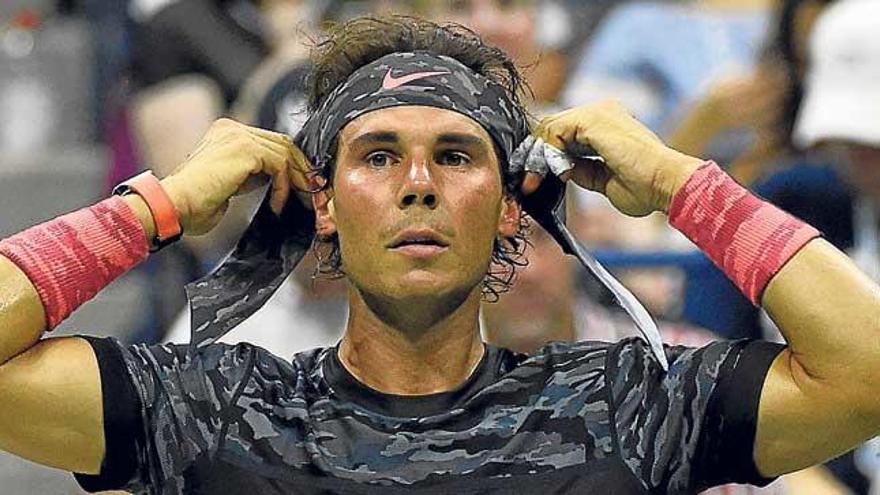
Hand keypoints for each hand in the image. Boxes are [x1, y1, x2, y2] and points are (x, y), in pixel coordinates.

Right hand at [160, 119, 311, 235]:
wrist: (174, 207)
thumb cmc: (197, 205)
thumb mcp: (233, 183)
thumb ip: (254, 173)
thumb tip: (284, 178)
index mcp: (228, 133)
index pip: (273, 143)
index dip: (294, 167)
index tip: (308, 190)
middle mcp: (233, 128)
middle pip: (284, 143)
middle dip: (303, 172)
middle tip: (316, 197)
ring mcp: (238, 135)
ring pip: (286, 153)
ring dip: (298, 182)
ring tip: (302, 204)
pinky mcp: (244, 149)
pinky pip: (280, 165)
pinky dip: (284, 187)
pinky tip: (277, 205)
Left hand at [523, 100, 703, 216]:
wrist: (666, 185)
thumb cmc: (644, 187)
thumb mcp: (600, 179)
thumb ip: (579, 168)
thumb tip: (556, 168)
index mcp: (606, 124)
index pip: (560, 133)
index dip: (543, 157)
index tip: (533, 182)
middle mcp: (601, 112)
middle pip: (550, 127)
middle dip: (535, 156)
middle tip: (528, 183)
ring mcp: (597, 112)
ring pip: (548, 128)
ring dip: (538, 157)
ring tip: (535, 181)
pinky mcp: (593, 119)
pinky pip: (555, 131)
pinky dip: (549, 153)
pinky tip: (558, 173)